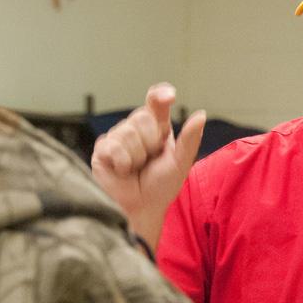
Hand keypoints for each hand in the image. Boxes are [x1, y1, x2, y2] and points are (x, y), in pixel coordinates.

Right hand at [90, 83, 204, 245]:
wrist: (145, 207)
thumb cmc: (163, 185)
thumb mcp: (181, 162)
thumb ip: (189, 140)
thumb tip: (200, 114)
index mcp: (156, 126)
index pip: (156, 101)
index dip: (159, 95)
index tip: (169, 97)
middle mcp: (135, 127)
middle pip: (143, 117)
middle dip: (151, 142)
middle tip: (150, 159)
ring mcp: (116, 137)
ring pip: (128, 133)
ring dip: (137, 156)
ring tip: (137, 168)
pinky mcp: (101, 150)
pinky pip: (113, 146)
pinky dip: (124, 162)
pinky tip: (124, 171)